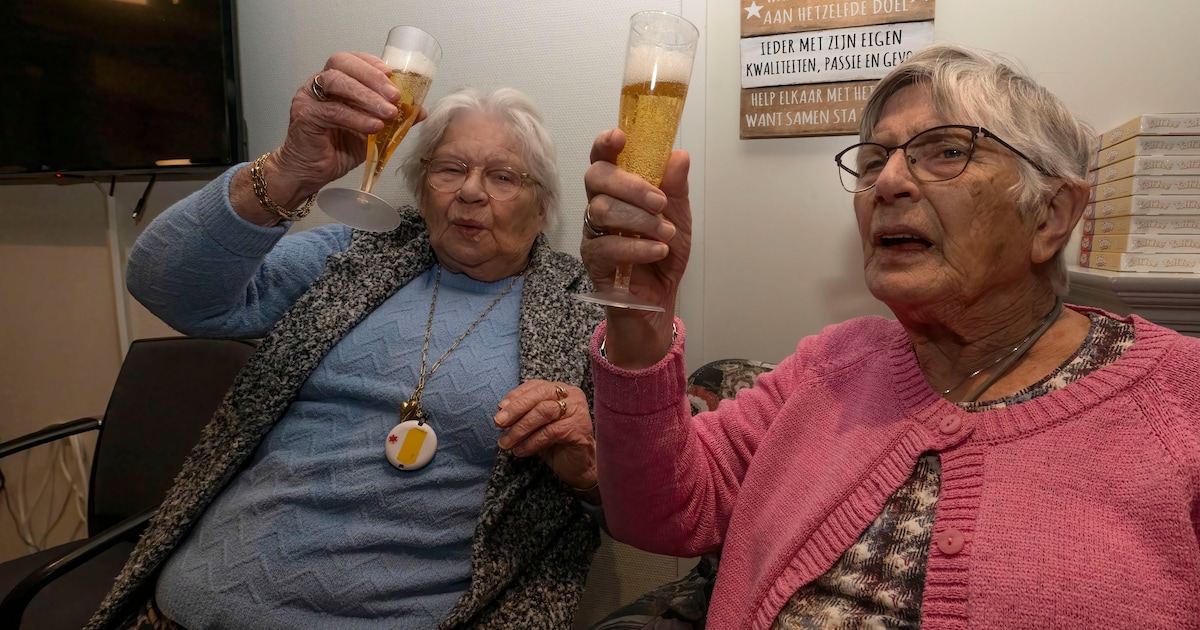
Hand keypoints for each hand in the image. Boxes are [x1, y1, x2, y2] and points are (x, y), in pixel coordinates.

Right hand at [233, 52, 428, 223]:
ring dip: (366, 96)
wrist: (311, 172)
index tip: (392, 75)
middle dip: (372, 77)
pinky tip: (373, 126)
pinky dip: (356, 117)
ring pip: (336, 82)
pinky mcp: (304, 116)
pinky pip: (332, 111)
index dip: (372, 63)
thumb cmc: (337, 149)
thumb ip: (392, 118)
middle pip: (342, 63)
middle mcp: (318, 84)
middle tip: (395, 96)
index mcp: (334, 82)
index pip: (352, 60)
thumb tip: (420, 111)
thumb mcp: (372, 131)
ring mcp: (308, 98)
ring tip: (388, 112)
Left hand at [494, 380, 595, 491]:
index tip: (499, 408)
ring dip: (521, 428)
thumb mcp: (536, 425)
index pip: (536, 385)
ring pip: (544, 412)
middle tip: (498, 423)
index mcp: (561, 390)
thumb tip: (501, 409)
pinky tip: (520, 451)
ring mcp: (578, 411)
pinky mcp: (579, 429)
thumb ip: (523, 414)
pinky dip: (531, 442)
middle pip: (540, 395)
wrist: (578, 467)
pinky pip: (550, 432)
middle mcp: (572, 396)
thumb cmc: (556, 443)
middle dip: (516, 409)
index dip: (516, 395)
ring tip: (506, 442)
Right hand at [580, 128, 691, 366]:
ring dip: (640, 220)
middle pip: (596, 178)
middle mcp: (599, 205)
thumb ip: (676, 188)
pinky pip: (607, 246)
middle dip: (631, 185)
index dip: (605, 143)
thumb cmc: (662, 253)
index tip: (620, 137)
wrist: (659, 299)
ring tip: (666, 233)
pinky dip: (638, 248)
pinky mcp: (593, 260)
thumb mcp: (679, 218)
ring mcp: (592, 232)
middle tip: (660, 202)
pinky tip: (657, 251)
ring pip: (602, 210)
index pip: (602, 158)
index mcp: (617, 189)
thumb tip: (678, 155)